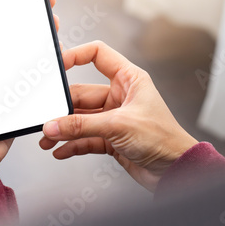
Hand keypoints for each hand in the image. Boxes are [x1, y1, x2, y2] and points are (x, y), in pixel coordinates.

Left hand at [0, 0, 59, 168]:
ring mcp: (7, 79)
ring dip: (44, 37)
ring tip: (54, 25)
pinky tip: (57, 53)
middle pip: (16, 33)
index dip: (7, 1)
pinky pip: (37, 75)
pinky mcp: (21, 94)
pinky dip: (48, 63)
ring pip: (31, 52)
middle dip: (33, 15)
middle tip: (46, 2)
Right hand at [39, 41, 197, 191]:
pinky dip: (72, 144)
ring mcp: (114, 117)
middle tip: (47, 118)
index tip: (57, 65)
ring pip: (81, 119)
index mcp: (129, 79)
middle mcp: (120, 96)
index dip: (76, 55)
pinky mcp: (111, 138)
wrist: (177, 171)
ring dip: (64, 129)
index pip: (98, 55)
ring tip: (48, 138)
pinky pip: (85, 137)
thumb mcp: (119, 126)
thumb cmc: (164, 140)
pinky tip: (60, 150)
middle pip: (82, 94)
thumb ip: (82, 126)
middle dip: (63, 108)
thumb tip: (54, 125)